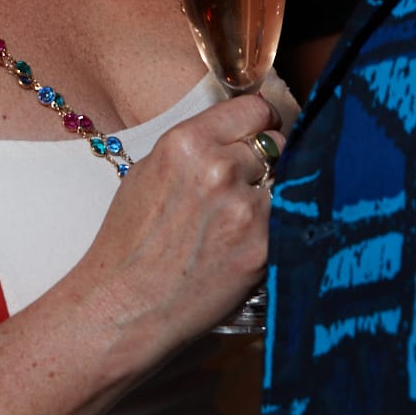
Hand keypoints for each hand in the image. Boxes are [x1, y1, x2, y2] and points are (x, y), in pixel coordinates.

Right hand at [66, 91, 281, 366]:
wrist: (125, 304)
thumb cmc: (130, 242)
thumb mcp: (150, 172)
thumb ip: (196, 148)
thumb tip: (237, 137)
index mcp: (186, 142)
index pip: (254, 110)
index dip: (261, 123)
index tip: (263, 134)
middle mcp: (219, 168)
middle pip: (277, 145)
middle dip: (268, 163)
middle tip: (250, 187)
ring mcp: (245, 208)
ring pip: (288, 183)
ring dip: (275, 198)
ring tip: (244, 221)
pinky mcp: (264, 246)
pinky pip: (290, 221)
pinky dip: (279, 228)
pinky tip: (253, 242)